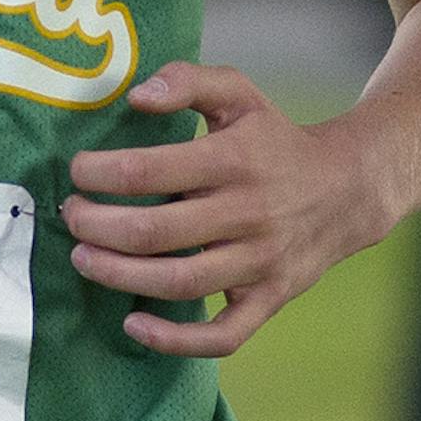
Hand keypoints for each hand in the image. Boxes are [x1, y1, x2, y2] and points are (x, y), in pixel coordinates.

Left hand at [63, 60, 385, 356]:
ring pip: (178, 282)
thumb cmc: (275, 140)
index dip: (99, 173)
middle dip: (96, 225)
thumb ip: (188, 81)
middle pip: (152, 231)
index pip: (147, 171)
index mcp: (234, 160)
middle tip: (72, 216)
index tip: (78, 171)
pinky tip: (134, 325)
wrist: (348, 189)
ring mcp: (260, 262)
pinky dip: (176, 340)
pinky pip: (223, 335)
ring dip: (119, 275)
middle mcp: (248, 213)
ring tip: (84, 259)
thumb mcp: (240, 95)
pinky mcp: (269, 298)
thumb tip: (136, 96)